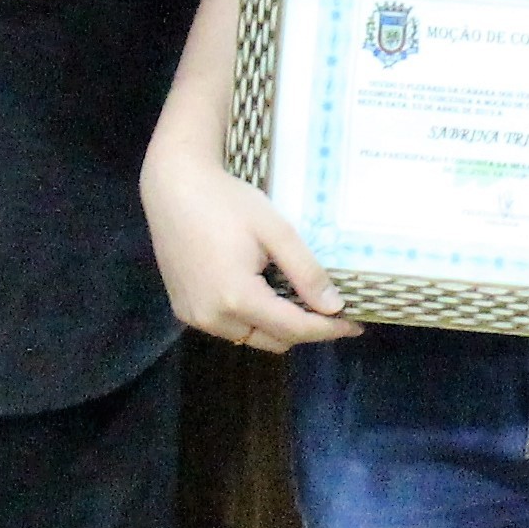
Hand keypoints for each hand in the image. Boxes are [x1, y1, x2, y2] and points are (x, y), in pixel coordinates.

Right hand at [145, 147, 360, 350]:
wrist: (173, 186)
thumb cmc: (227, 201)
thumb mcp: (276, 231)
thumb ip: (306, 272)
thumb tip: (334, 307)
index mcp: (237, 298)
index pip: (294, 329)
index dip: (328, 329)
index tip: (355, 324)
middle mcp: (212, 317)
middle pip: (274, 341)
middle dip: (304, 328)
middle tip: (328, 307)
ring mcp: (194, 316)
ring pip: (251, 337)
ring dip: (277, 326)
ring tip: (295, 297)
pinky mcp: (184, 309)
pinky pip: (229, 327)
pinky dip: (251, 319)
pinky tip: (261, 291)